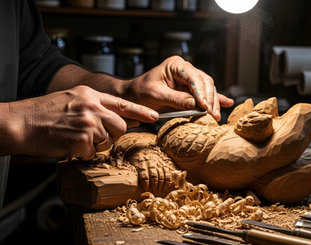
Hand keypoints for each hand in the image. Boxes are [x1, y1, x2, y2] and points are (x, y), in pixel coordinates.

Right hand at [8, 86, 156, 159]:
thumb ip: (93, 105)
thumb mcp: (71, 99)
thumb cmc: (42, 113)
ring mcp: (89, 123)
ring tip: (75, 139)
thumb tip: (112, 117)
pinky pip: (93, 153)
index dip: (140, 111)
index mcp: (90, 95)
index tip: (154, 116)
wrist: (20, 123)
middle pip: (120, 126)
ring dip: (94, 146)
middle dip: (112, 135)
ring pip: (107, 141)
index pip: (122, 103)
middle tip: (94, 137)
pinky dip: (82, 154)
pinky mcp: (83, 140)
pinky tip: (69, 146)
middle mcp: (92, 107)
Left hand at [126, 56, 233, 120]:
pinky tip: (227, 103)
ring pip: (208, 89)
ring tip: (217, 116)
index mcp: (176, 65)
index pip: (194, 77)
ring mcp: (189, 79)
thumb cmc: (141, 93)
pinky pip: (205, 94)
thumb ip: (176, 99)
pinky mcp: (190, 89)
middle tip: (213, 115)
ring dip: (213, 103)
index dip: (201, 93)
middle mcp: (185, 69)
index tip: (205, 108)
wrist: (133, 96)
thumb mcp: (156, 96)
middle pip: (205, 83)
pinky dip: (216, 99)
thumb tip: (196, 106)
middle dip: (210, 100)